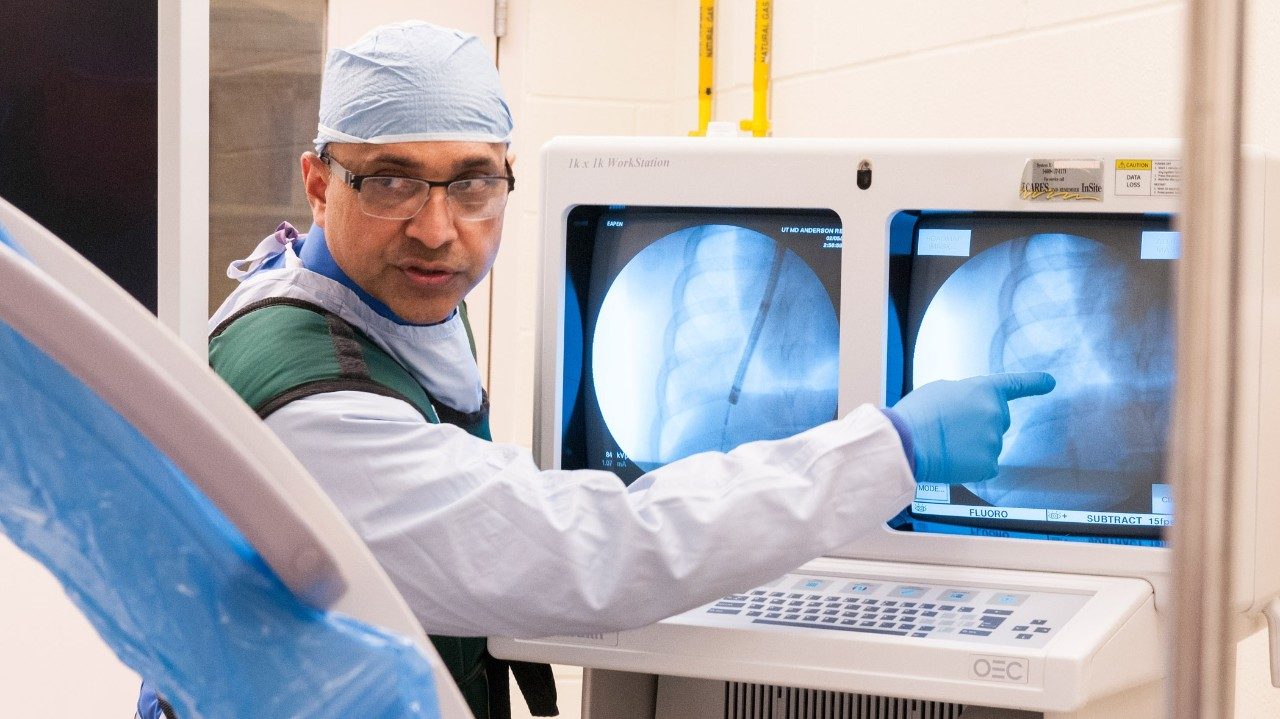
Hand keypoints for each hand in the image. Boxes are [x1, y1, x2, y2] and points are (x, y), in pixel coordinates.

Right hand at [891, 372, 1054, 484]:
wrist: (908, 443)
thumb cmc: (918, 414)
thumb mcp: (941, 390)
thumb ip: (964, 396)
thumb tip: (969, 409)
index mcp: (984, 390)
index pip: (1016, 385)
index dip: (1034, 383)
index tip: (1050, 382)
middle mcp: (996, 413)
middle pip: (999, 421)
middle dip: (981, 425)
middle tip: (952, 430)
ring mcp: (995, 441)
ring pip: (989, 446)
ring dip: (972, 447)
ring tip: (945, 445)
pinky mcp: (989, 465)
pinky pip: (985, 466)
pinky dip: (971, 466)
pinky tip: (953, 461)